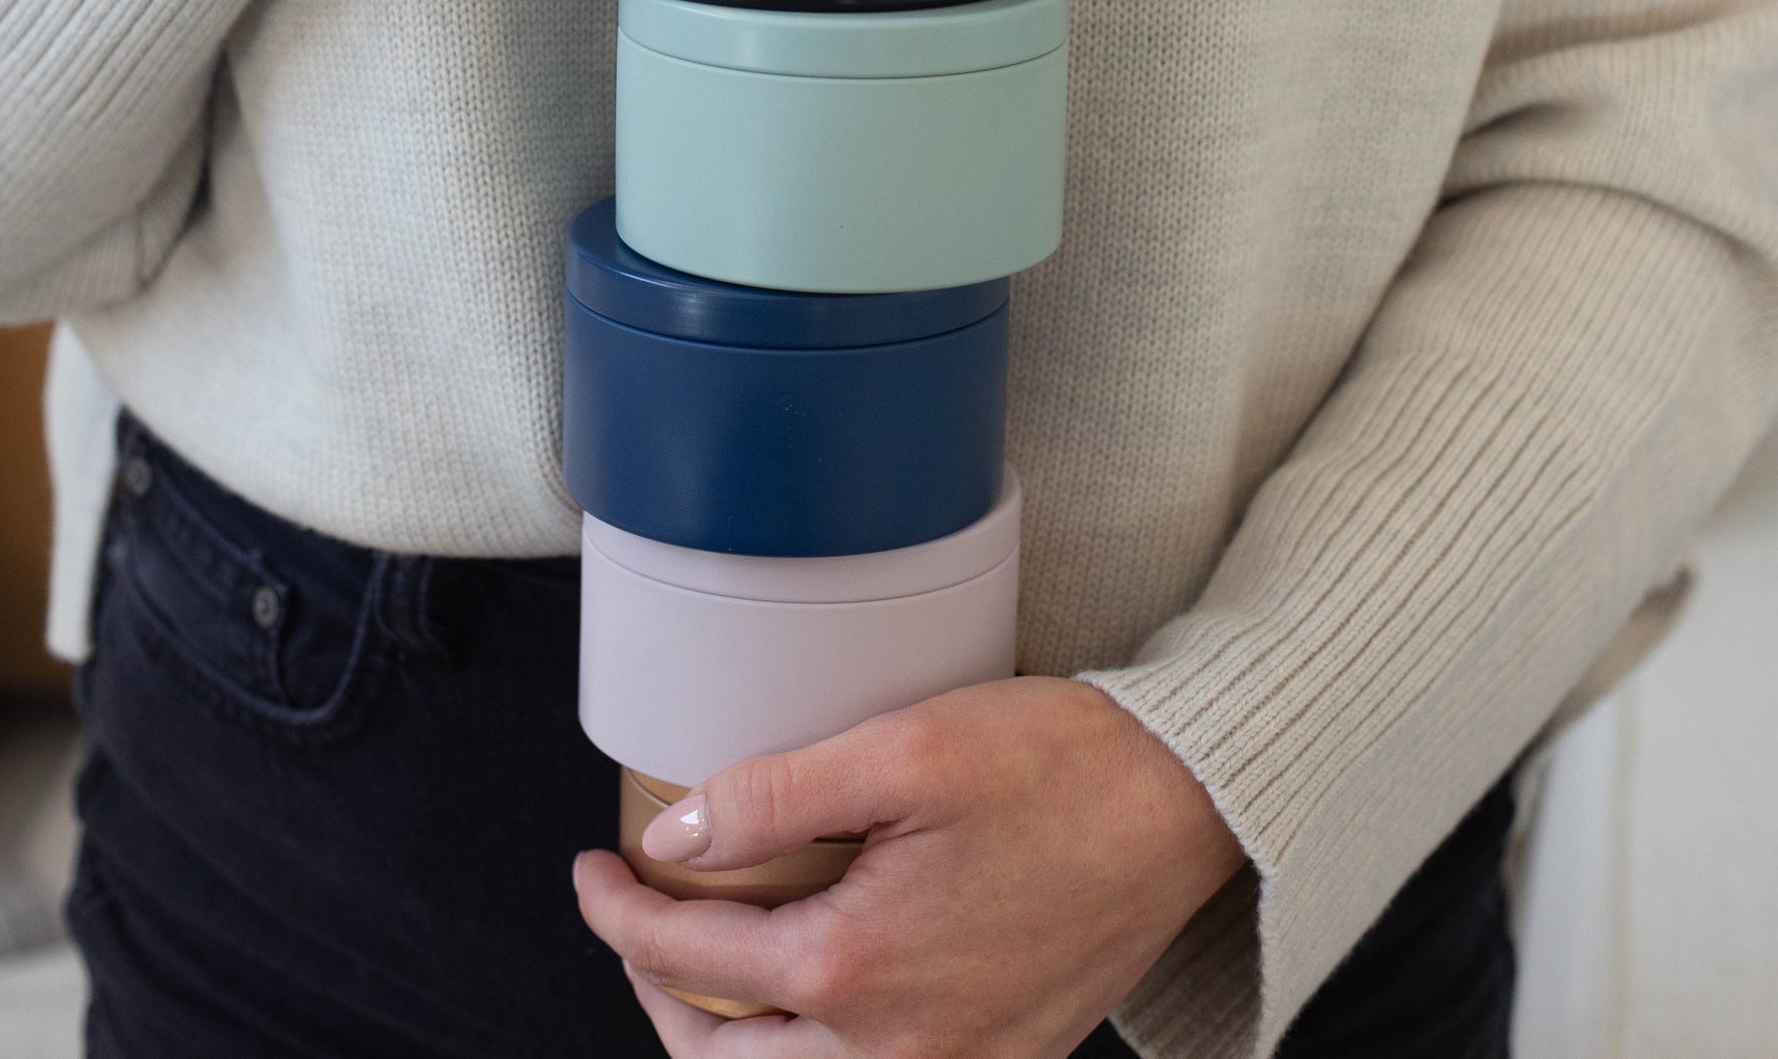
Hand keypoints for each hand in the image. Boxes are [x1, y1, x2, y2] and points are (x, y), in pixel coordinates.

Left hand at [572, 677, 1245, 1057]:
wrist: (1187, 806)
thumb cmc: (1058, 763)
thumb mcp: (905, 748)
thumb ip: (777, 794)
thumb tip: (675, 832)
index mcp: (859, 968)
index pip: (692, 960)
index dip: (619, 916)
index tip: (590, 872)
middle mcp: (899, 1049)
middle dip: (657, 994)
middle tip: (633, 919)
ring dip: (727, 1041)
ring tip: (704, 962)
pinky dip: (808, 1055)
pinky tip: (808, 991)